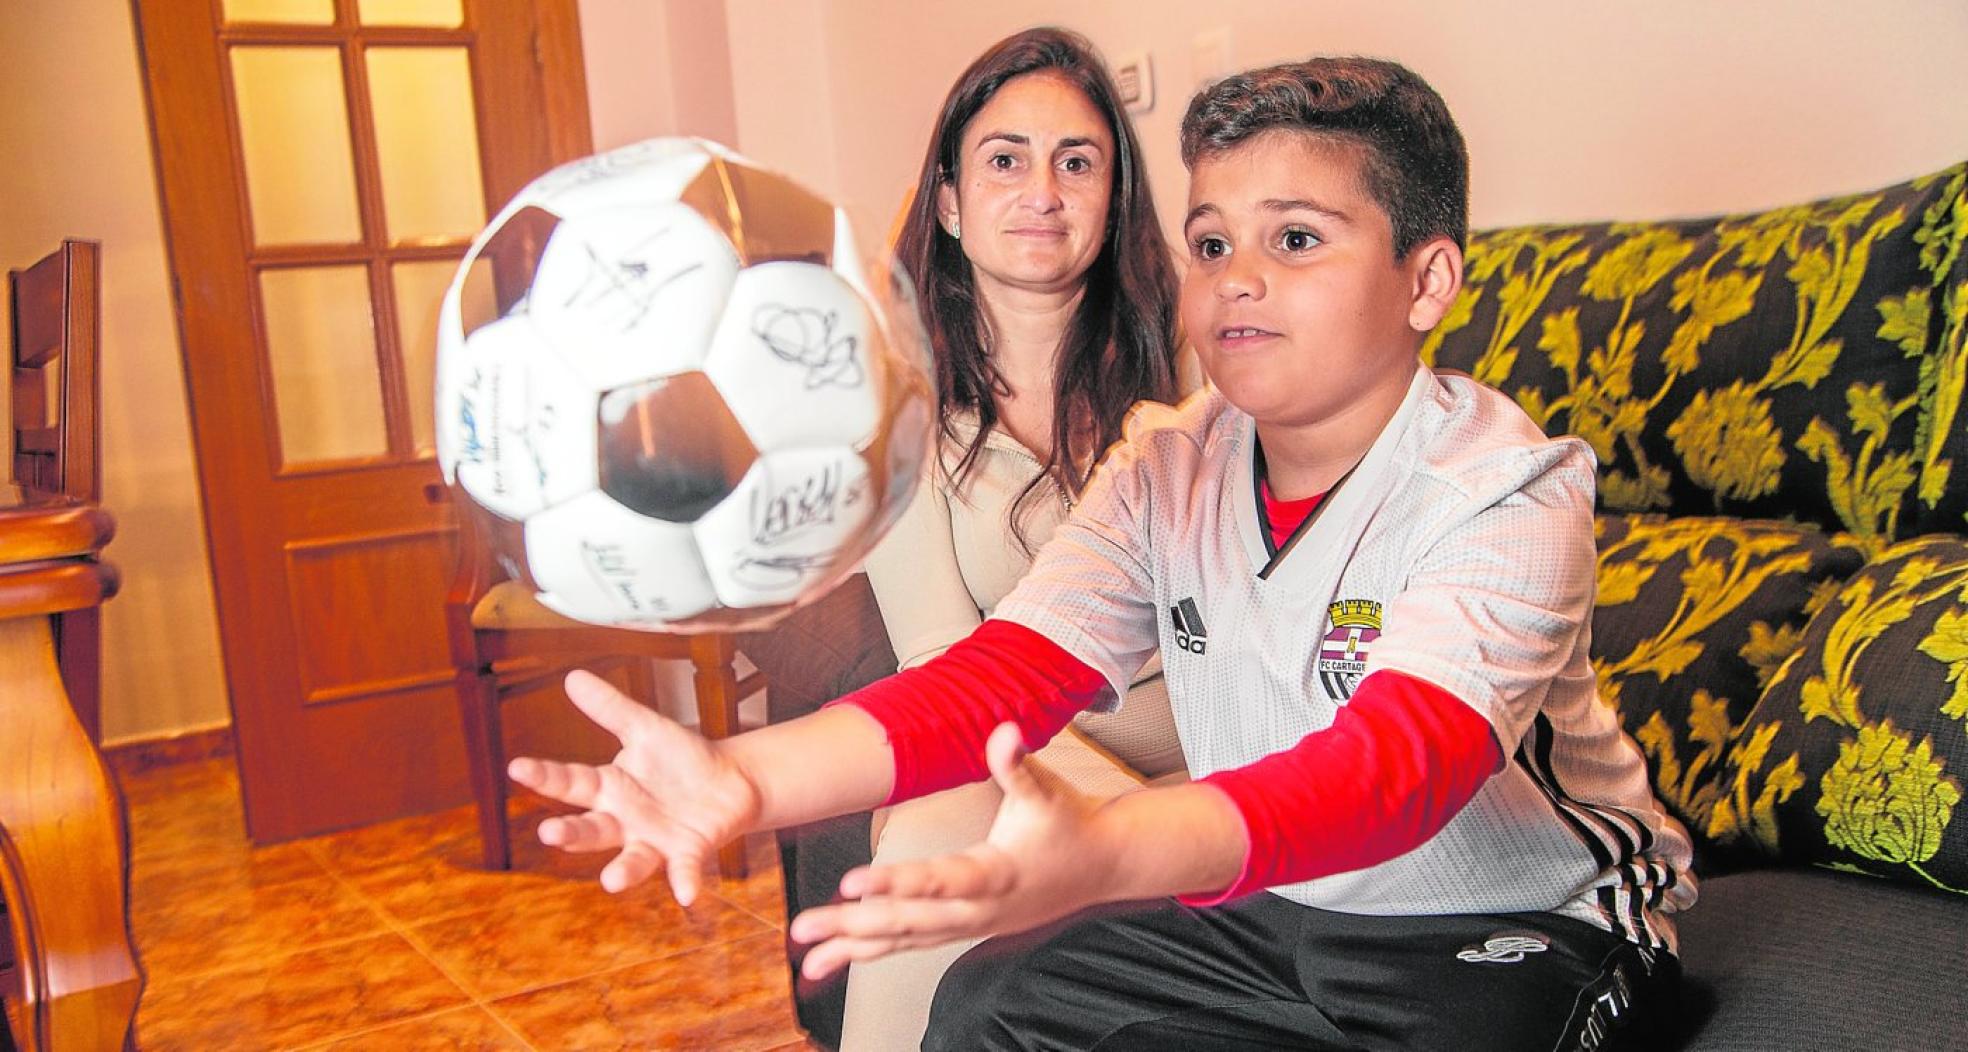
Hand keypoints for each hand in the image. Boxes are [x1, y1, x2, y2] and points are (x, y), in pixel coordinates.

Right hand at [507, 670, 760, 903]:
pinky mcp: (688, 852)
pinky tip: (687, 893)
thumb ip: (611, 708)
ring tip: (611, 882)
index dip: (544, 775)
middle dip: (572, 833)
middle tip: (550, 833)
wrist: (730, 781)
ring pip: (632, 859)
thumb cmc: (680, 758)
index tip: (516, 767)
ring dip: (623, 872)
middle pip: (592, 829)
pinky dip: (684, 881)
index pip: (570, 782)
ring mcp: (654, 841)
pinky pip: (683, 869)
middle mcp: (624, 821)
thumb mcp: (645, 728)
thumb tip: (572, 676)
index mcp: (610, 788)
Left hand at [787, 723, 1115, 979]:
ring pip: (904, 941)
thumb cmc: (1068, 823)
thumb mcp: (1046, 790)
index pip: (939, 881)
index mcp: (995, 874)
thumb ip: (1017, 764)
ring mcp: (970, 927)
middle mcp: (978, 911)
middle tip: (803, 926)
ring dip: (853, 948)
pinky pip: (910, 946)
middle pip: (908, 921)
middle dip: (852, 925)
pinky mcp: (962, 931)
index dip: (895, 884)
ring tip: (806, 958)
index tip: (851, 884)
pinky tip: (835, 960)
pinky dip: (872, 953)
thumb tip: (1005, 731)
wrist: (1101, 866)